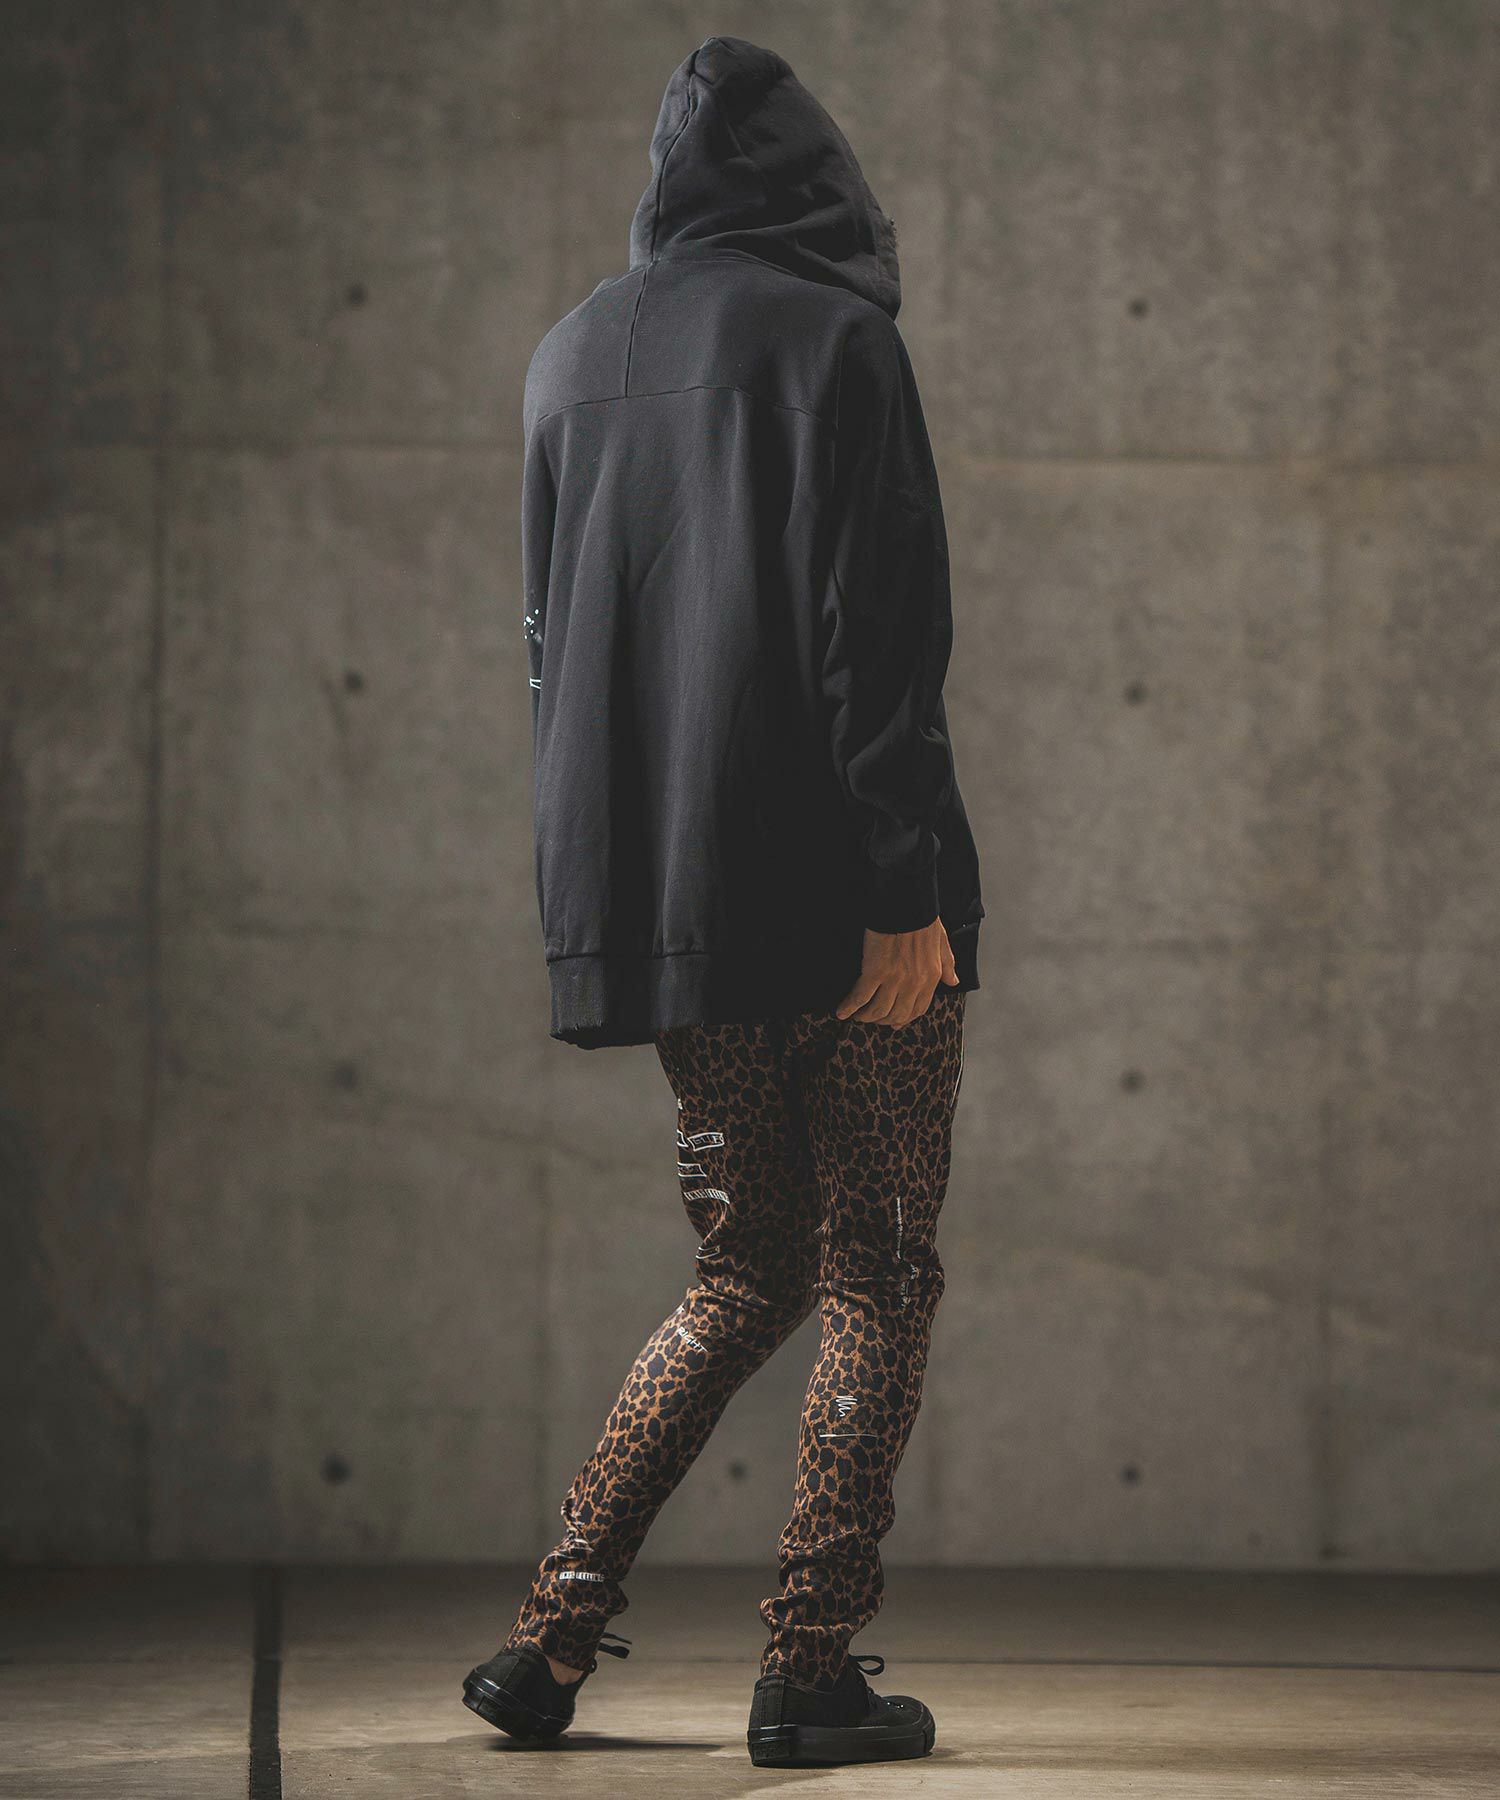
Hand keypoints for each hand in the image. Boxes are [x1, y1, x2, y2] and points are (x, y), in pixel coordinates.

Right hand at [835, 916, 958, 1025]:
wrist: (905, 903)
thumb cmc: (922, 919)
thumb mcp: (942, 943)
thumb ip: (947, 964)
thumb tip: (953, 981)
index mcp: (931, 977)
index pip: (918, 1009)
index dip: (904, 1019)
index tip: (893, 1022)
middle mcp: (914, 983)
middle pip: (896, 1014)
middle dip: (882, 1020)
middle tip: (870, 1017)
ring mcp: (894, 980)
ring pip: (878, 1011)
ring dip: (865, 1016)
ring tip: (856, 1015)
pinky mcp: (874, 972)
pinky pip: (860, 997)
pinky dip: (849, 1007)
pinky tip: (841, 1012)